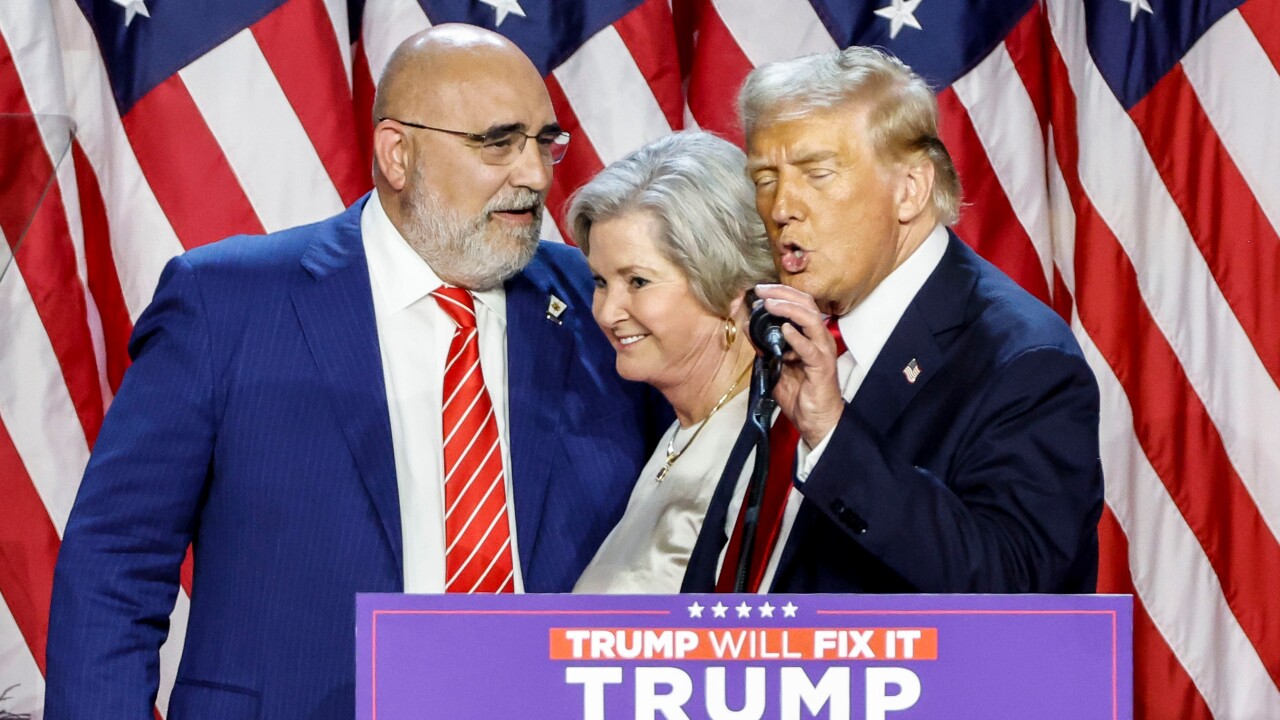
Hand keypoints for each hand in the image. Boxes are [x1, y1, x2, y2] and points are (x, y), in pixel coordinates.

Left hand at [753, 283, 844, 446]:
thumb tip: (748, 326)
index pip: (801, 304)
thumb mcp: (775, 366)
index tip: (760, 290)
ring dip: (788, 309)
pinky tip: (783, 330)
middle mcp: (820, 339)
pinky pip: (810, 349)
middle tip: (762, 291)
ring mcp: (822, 351)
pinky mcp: (822, 367)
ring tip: (769, 304)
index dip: (781, 293)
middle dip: (783, 294)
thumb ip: (764, 346)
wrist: (815, 420)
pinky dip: (796, 337)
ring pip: (810, 320)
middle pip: (807, 305)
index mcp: (811, 335)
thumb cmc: (799, 393)